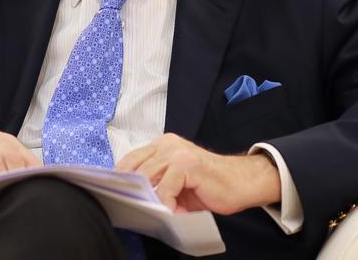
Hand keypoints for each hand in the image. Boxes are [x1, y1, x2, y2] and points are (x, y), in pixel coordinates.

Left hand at [116, 133, 280, 213]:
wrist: (240, 183)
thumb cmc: (208, 186)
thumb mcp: (175, 183)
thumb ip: (156, 184)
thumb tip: (132, 200)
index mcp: (162, 145)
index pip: (130, 160)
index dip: (121, 179)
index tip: (117, 197)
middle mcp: (167, 144)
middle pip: (134, 168)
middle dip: (132, 191)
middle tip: (134, 209)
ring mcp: (177, 152)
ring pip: (147, 177)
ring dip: (149, 199)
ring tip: (156, 211)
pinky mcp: (188, 164)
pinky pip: (166, 188)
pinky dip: (166, 204)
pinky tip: (175, 211)